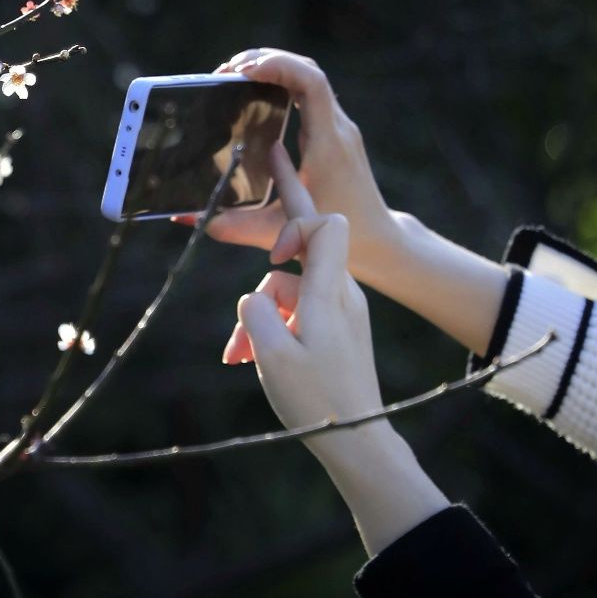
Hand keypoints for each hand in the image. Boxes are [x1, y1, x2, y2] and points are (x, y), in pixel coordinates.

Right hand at [184, 49, 398, 286]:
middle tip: (224, 73)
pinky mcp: (333, 133)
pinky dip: (280, 83)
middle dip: (265, 60)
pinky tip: (254, 95)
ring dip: (272, 68)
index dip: (278, 66)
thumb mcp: (279, 232)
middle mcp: (337, 128)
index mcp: (327, 144)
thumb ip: (234, 226)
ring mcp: (338, 127)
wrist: (378, 240)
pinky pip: (308, 92)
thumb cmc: (336, 238)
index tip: (243, 71)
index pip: (311, 84)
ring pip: (307, 76)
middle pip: (306, 69)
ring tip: (233, 77)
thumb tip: (188, 217)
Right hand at [223, 142, 449, 553]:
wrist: (359, 442)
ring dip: (260, 315)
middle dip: (273, 232)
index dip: (296, 215)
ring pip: (289, 292)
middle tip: (270, 155)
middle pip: (301, 251)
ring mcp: (338, 313)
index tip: (272, 230)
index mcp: (329, 291)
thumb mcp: (274, 354)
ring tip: (237, 356)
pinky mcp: (334, 333)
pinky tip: (248, 359)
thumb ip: (255, 313)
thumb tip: (253, 295)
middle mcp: (338, 294)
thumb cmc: (319, 400)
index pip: (325, 224)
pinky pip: (297, 315)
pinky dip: (273, 330)